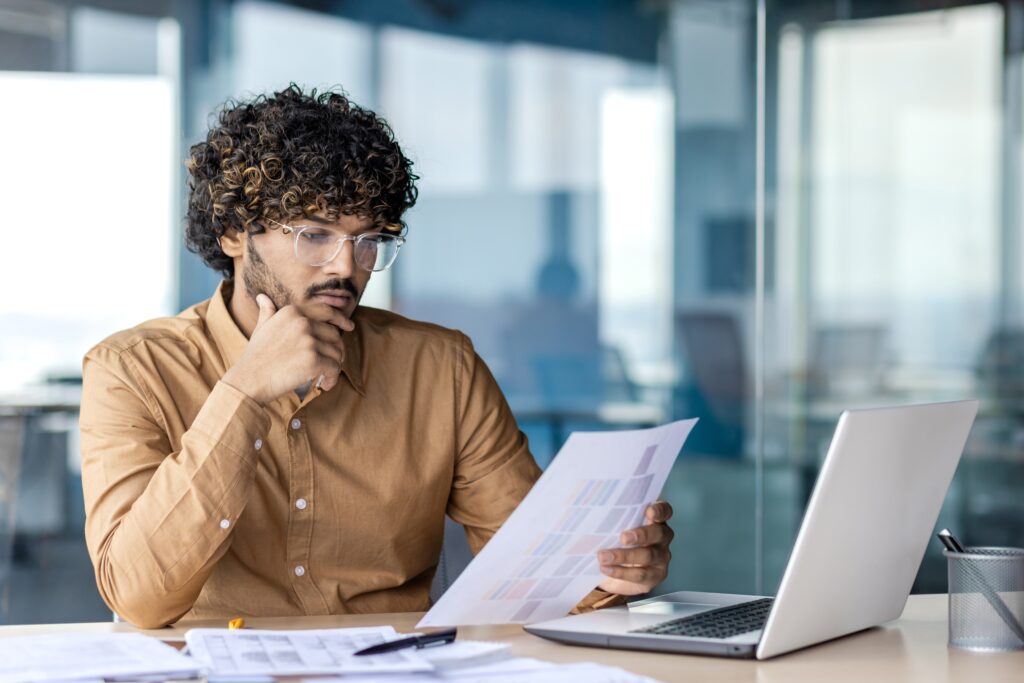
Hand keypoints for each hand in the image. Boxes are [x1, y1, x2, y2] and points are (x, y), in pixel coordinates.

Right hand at [222, 294, 353, 405]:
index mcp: (292, 312)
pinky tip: (324, 385)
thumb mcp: (261, 328)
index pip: (326, 312)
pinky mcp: (313, 360)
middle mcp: (302, 322)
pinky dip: (332, 378)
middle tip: (330, 364)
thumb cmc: (256, 357)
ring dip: (334, 366)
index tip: (349, 327)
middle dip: (335, 350)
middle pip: (334, 335)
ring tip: (324, 377)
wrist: (248, 380)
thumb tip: (263, 297)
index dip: (341, 319)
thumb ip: (268, 312)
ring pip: (336, 353)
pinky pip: (334, 368)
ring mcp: (308, 341)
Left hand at [597, 500, 673, 595]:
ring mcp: (661, 557)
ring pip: (648, 556)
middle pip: (659, 533)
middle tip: (622, 537)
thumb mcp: (612, 527)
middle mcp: (661, 537)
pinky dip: (621, 572)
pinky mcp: (655, 576)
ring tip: (603, 557)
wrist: (612, 570)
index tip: (649, 511)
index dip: (659, 510)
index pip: (664, 511)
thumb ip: (610, 517)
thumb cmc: (613, 540)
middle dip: (641, 534)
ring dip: (624, 556)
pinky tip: (607, 569)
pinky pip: (641, 574)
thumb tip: (586, 509)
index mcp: (654, 519)